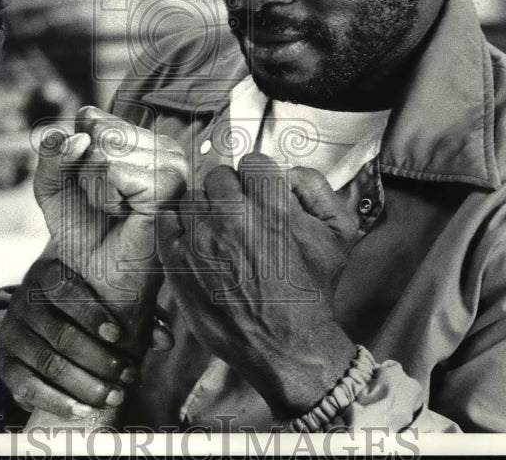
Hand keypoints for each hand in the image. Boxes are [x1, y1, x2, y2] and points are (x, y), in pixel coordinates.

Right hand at [0, 256, 174, 417]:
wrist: (36, 318)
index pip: (66, 290)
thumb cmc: (83, 304)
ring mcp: (13, 335)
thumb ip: (136, 313)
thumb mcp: (106, 299)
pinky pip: (28, 387)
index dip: (92, 313)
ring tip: (115, 395)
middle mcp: (24, 303)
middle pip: (61, 334)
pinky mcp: (7, 366)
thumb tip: (164, 339)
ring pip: (49, 363)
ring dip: (85, 384)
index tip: (118, 334)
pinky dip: (57, 401)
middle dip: (99, 358)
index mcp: (47, 275)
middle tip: (128, 374)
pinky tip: (83, 410)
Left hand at [33, 105, 187, 308]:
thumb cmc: (83, 233)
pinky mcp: (169, 184)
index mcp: (142, 139)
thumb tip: (77, 136)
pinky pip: (113, 170)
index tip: (92, 188)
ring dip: (96, 187)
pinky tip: (125, 215)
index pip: (90, 117)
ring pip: (105, 149)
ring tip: (117, 210)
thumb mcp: (53, 186)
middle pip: (97, 130)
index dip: (75, 156)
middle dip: (85, 171)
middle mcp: (163, 145)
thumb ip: (52, 152)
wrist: (96, 281)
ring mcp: (171, 163)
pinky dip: (106, 197)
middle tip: (105, 203)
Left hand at [157, 153, 358, 416]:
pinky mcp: (178, 263)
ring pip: (193, 196)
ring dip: (206, 209)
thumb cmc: (312, 292)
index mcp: (272, 206)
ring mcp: (201, 240)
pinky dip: (178, 225)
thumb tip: (290, 171)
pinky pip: (166, 220)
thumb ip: (319, 189)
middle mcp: (233, 218)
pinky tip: (196, 239)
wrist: (288, 345)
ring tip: (220, 232)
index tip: (260, 193)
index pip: (252, 161)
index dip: (259, 177)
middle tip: (240, 214)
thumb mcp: (339, 235)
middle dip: (232, 191)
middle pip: (219, 175)